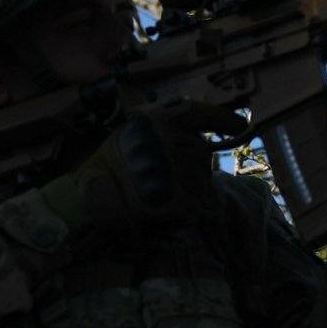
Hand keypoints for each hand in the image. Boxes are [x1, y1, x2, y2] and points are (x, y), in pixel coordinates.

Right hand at [40, 97, 241, 239]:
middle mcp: (168, 140)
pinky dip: (183, 214)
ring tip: (158, 197)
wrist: (86, 202)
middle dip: (193, 169)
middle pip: (202, 154)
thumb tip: (201, 137)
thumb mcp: (129, 135)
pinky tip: (162, 214)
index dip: (221, 119)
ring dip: (188, 192)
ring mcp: (174, 169)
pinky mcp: (177, 198)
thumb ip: (161, 131)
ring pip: (202, 182)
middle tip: (166, 182)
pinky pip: (194, 206)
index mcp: (155, 120)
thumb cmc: (104, 171)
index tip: (240, 125)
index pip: (198, 113)